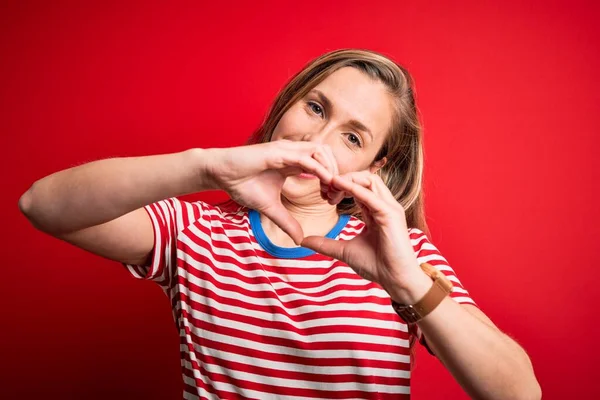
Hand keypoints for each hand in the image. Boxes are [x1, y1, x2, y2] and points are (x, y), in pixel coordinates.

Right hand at [205, 140, 337, 244]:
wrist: (220, 174)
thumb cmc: (242, 185)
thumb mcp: (270, 208)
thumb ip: (286, 221)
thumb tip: (299, 239)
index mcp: (293, 162)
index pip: (322, 165)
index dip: (332, 180)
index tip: (332, 199)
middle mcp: (293, 152)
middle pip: (327, 154)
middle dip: (337, 173)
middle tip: (335, 195)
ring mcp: (287, 150)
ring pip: (321, 151)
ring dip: (331, 169)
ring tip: (331, 190)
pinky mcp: (279, 152)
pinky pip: (306, 158)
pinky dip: (319, 168)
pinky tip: (326, 182)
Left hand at [302, 171, 431, 303]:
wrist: (395, 280)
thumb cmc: (376, 265)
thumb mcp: (344, 250)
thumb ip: (325, 243)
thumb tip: (303, 240)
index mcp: (375, 211)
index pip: (358, 188)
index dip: (340, 186)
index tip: (324, 195)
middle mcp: (384, 206)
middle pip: (364, 178)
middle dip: (343, 178)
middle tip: (325, 188)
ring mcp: (389, 208)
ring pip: (370, 179)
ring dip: (348, 179)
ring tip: (330, 186)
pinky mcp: (391, 214)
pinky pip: (370, 194)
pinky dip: (353, 187)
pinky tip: (337, 184)